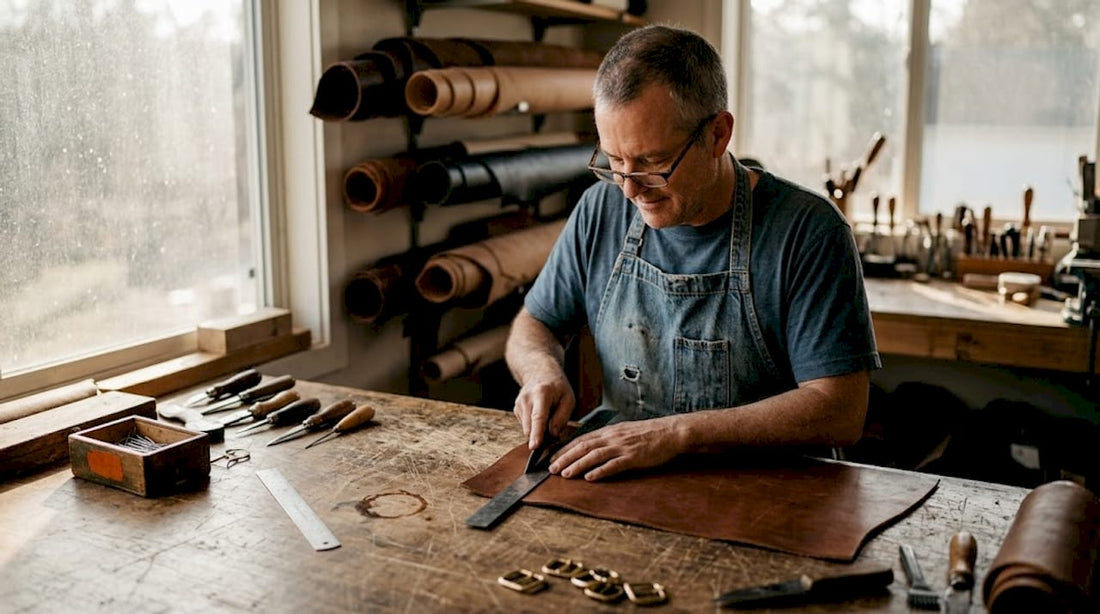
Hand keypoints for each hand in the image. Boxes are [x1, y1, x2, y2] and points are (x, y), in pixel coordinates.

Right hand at [513, 375, 574, 449]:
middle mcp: (526, 398)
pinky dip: (534, 426)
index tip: (534, 446)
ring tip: (548, 417)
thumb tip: (553, 435)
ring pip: (527, 429)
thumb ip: (562, 417)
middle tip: (554, 431)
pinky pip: (525, 426)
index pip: (538, 417)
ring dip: (538, 430)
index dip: (537, 433)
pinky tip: (540, 415)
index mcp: (541, 394)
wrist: (540, 373)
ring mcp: (519, 404)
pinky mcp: (516, 409)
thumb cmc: (557, 387)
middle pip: (529, 427)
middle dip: (540, 436)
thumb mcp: (568, 399)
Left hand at [549, 416, 682, 480]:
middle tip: (551, 469)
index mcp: (609, 432)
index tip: (552, 457)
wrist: (670, 432)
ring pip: (595, 455)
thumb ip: (608, 438)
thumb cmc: (648, 434)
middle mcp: (612, 438)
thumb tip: (591, 446)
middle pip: (583, 447)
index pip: (581, 440)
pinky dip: (600, 471)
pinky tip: (590, 478)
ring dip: (578, 465)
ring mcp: (622, 447)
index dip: (565, 449)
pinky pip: (614, 465)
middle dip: (565, 458)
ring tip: (565, 474)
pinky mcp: (633, 457)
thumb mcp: (624, 432)